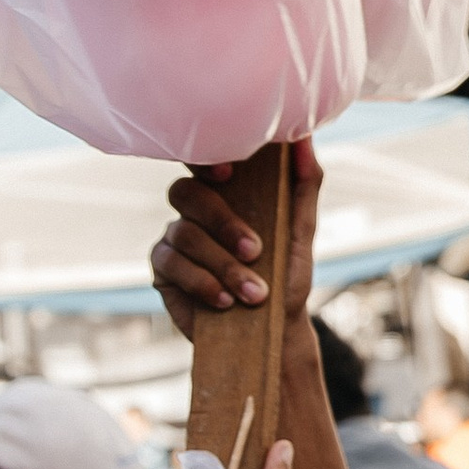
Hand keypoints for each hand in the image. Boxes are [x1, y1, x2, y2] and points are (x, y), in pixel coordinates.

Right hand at [150, 138, 322, 348]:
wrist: (273, 330)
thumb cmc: (286, 274)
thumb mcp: (301, 231)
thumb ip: (304, 183)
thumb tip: (303, 138)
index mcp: (226, 192)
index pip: (204, 160)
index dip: (206, 160)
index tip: (229, 174)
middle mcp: (195, 210)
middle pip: (186, 193)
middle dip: (222, 222)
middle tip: (255, 250)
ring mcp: (176, 238)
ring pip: (184, 233)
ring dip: (223, 264)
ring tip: (254, 293)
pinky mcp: (164, 269)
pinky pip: (171, 263)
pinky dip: (203, 282)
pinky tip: (226, 300)